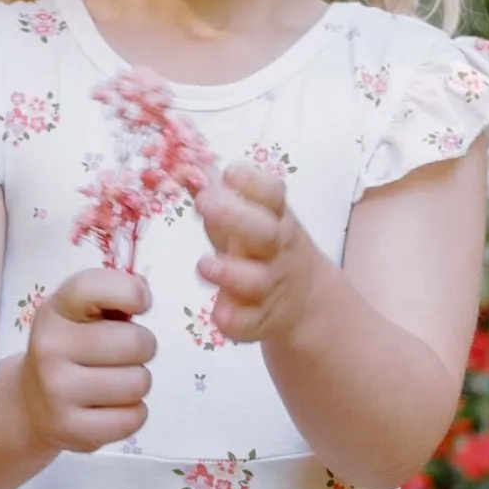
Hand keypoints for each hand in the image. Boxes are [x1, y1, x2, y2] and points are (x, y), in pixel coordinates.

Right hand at [17, 265, 154, 453]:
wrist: (30, 402)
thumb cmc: (71, 350)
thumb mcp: (81, 314)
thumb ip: (114, 296)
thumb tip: (142, 290)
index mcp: (55, 312)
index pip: (92, 288)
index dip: (129, 292)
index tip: (141, 303)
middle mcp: (50, 348)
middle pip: (137, 343)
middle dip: (142, 347)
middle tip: (123, 354)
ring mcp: (57, 391)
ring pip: (139, 383)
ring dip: (137, 382)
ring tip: (114, 381)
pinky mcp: (71, 428)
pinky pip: (134, 418)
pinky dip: (132, 413)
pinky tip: (110, 406)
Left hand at [195, 160, 323, 344]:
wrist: (305, 301)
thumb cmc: (260, 247)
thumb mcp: (247, 217)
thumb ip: (217, 194)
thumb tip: (183, 166)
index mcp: (275, 218)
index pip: (272, 194)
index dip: (253, 182)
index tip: (230, 172)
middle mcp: (276, 250)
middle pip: (263, 232)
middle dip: (235, 217)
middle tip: (203, 203)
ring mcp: (270, 286)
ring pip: (256, 280)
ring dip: (230, 272)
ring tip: (204, 264)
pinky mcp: (261, 320)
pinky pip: (249, 323)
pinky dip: (235, 319)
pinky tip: (219, 313)